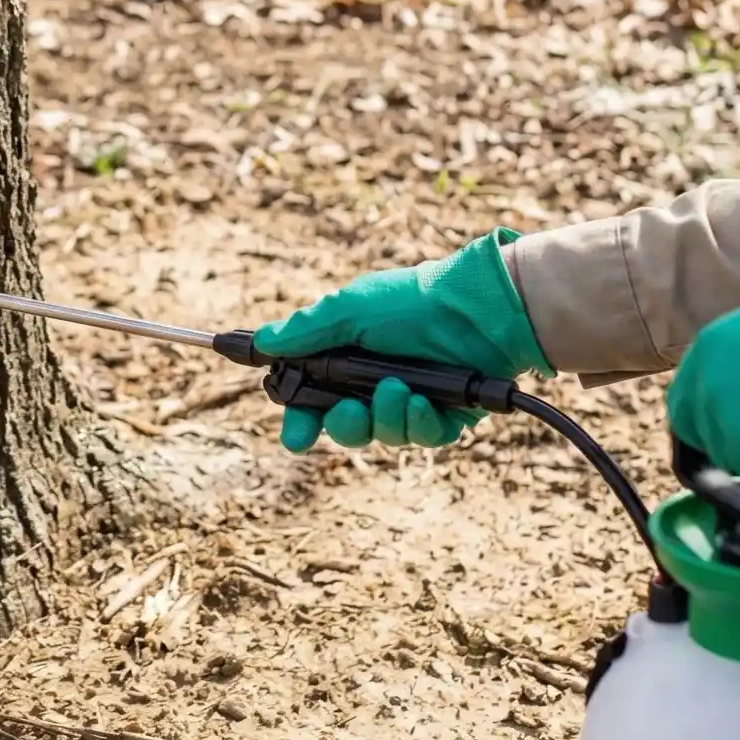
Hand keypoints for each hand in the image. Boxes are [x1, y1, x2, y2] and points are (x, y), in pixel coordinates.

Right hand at [255, 230, 547, 451]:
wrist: (476, 309)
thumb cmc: (411, 302)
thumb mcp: (350, 309)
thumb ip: (305, 330)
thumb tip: (263, 341)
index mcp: (349, 360)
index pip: (314, 402)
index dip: (301, 422)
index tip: (295, 437)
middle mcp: (377, 384)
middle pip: (345, 427)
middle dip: (344, 425)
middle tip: (350, 410)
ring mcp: (412, 401)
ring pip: (383, 435)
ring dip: (386, 417)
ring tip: (399, 390)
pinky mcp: (446, 415)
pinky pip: (422, 437)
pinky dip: (420, 422)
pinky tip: (424, 403)